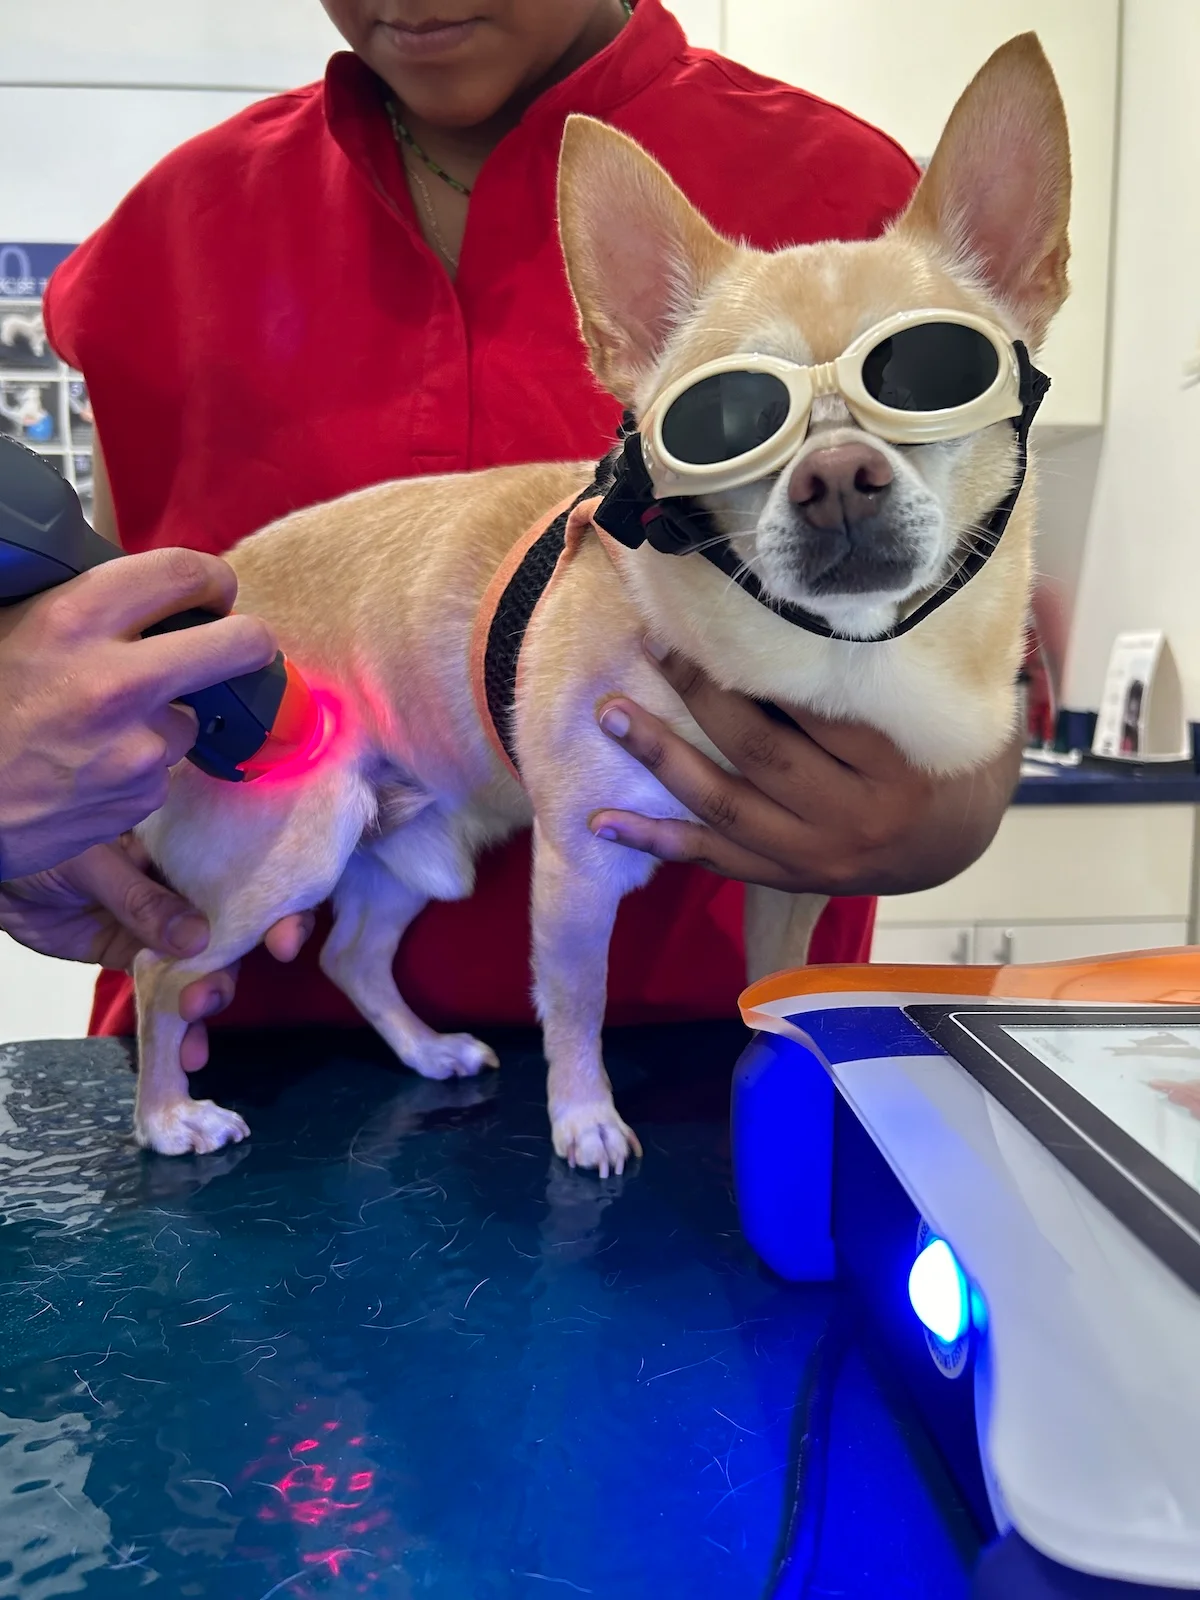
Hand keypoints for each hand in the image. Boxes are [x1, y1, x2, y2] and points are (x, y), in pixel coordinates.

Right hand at [0, 548, 276, 878]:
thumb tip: (141, 592)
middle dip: (247, 641)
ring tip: (104, 725)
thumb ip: (81, 603)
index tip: (212, 591)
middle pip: (238, 644)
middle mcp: (116, 681)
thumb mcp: (12, 624)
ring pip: (191, 717)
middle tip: (238, 644)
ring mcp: (137, 745)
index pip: (183, 573)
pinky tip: (92, 763)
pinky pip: (163, 768)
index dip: (211, 579)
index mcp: (75, 620)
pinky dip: (140, 765)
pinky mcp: (142, 795)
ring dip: (165, 718)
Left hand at [0, 838, 313, 1070]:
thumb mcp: (91, 863)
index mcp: (185, 847)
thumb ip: (142, 900)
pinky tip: (186, 1050)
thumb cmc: (39, 846)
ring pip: (209, 966)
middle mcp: (187, 887)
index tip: (285, 941)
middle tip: (218, 994)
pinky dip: (181, 1025)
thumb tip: (198, 939)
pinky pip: (170, 993)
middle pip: (239, 926)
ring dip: (210, 998)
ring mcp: (165, 928)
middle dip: (242, 964)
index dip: (277, 904)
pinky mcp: (141, 963)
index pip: (247, 871)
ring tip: (193, 1024)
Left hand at [588, 645, 1021, 894]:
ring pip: (726, 805)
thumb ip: (916, 659)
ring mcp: (817, 856)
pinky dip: (658, 842)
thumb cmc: (955, 757)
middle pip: (761, 749)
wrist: (961, 848)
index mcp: (901, 765)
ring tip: (612, 716)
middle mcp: (855, 818)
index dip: (760, 660)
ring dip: (662, 759)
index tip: (717, 613)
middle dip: (699, 695)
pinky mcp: (788, 879)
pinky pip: (715, 860)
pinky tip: (603, 822)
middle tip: (655, 645)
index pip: (816, 707)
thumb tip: (870, 581)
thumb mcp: (955, 707)